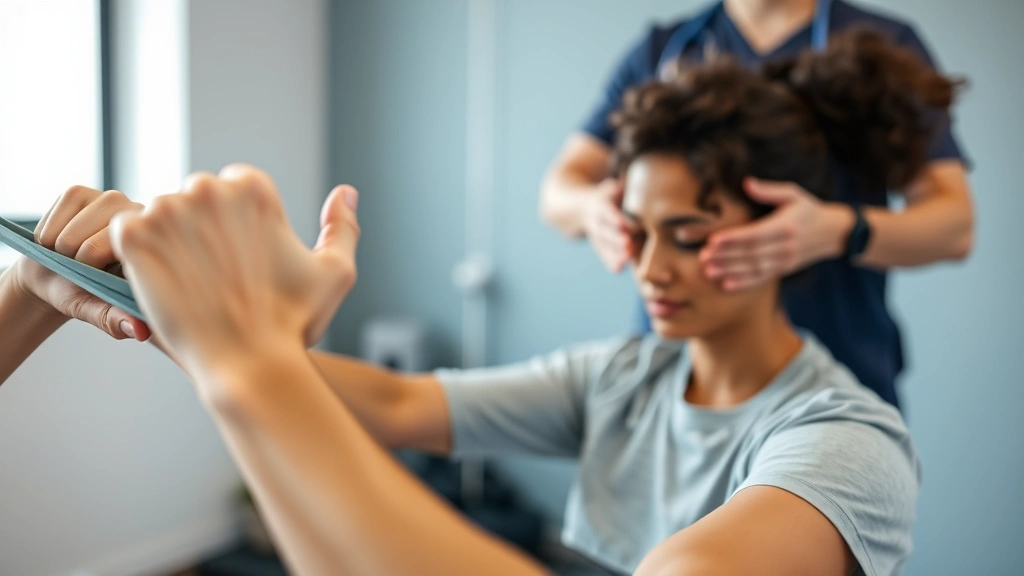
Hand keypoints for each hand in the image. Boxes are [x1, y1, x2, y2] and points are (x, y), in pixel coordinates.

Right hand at [9, 186, 150, 340]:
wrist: (52, 277)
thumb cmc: (84, 294)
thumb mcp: (97, 310)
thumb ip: (116, 319)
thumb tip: (140, 332)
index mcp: (158, 246)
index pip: (128, 253)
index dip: (96, 269)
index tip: (95, 277)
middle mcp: (143, 217)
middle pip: (96, 241)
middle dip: (78, 260)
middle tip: (80, 269)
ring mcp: (114, 200)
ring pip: (77, 226)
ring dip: (62, 246)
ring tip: (68, 257)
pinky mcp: (84, 192)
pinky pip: (61, 208)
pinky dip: (49, 230)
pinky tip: (56, 242)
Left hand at [109, 164, 359, 385]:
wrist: (248, 364)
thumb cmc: (293, 323)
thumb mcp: (335, 272)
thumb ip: (342, 226)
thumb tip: (345, 193)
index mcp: (254, 189)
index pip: (234, 187)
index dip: (235, 225)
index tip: (237, 260)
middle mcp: (210, 189)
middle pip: (195, 198)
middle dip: (199, 230)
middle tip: (212, 277)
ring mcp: (168, 210)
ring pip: (160, 215)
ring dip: (167, 243)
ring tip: (186, 285)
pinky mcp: (135, 237)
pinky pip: (124, 230)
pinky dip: (135, 254)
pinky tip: (159, 284)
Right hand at [582, 178, 633, 272]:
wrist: (571, 208)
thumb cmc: (599, 196)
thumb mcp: (603, 188)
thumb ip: (612, 188)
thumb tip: (620, 185)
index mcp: (598, 205)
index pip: (606, 212)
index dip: (613, 217)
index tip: (621, 224)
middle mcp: (595, 221)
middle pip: (605, 231)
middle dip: (616, 238)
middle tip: (629, 245)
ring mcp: (596, 234)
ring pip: (603, 245)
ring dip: (614, 254)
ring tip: (624, 262)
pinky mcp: (598, 244)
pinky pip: (604, 253)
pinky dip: (610, 262)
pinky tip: (618, 270)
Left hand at [700, 178, 854, 290]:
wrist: (834, 232)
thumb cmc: (808, 209)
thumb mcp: (793, 194)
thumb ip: (769, 190)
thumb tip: (747, 182)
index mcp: (785, 226)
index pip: (756, 234)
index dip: (734, 238)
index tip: (713, 240)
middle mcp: (785, 247)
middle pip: (751, 254)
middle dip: (725, 257)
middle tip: (703, 258)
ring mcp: (785, 261)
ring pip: (754, 269)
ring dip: (730, 271)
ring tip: (708, 271)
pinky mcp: (784, 270)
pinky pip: (762, 279)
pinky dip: (744, 284)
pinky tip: (726, 285)